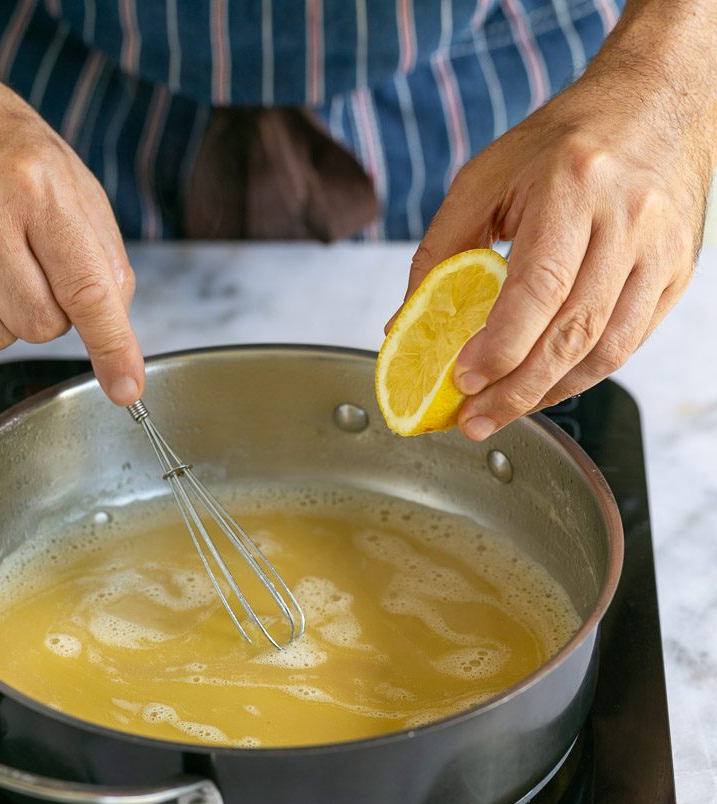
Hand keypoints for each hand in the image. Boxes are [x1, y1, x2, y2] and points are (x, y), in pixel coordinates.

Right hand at [0, 18, 142, 405]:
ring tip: (4, 266)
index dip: (111, 347)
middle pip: (40, 326)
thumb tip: (116, 329)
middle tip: (41, 268)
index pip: (86, 290)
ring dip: (10, 317)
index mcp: (40, 191)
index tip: (125, 388)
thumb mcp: (79, 190)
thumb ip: (106, 261)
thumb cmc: (14, 153)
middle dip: (53, 312)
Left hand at [403, 29, 714, 440]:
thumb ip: (440, 251)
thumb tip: (406, 327)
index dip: (501, 344)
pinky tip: (544, 386)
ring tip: (502, 411)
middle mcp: (628, 219)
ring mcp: (659, 251)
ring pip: (607, 350)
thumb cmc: (562, 142)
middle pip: (573, 330)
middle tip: (473, 419)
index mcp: (574, 185)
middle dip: (518, 389)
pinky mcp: (675, 275)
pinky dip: (581, 376)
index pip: (539, 285)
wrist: (655, 105)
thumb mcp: (485, 178)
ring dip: (550, 393)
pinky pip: (628, 344)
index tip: (463, 379)